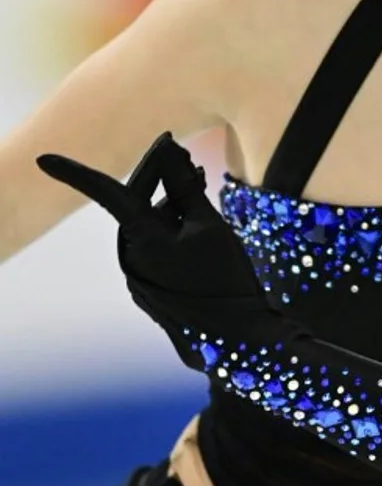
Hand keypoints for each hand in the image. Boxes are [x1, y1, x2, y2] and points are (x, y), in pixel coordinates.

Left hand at [37, 132, 289, 367]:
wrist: (234, 337)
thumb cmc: (224, 275)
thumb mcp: (208, 222)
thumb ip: (184, 184)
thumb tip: (169, 148)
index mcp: (140, 237)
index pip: (107, 193)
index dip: (77, 173)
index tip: (44, 159)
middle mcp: (131, 254)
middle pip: (137, 203)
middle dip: (161, 178)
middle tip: (192, 161)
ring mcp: (140, 272)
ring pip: (152, 223)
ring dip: (174, 203)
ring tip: (203, 184)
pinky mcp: (152, 284)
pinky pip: (159, 244)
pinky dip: (175, 227)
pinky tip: (199, 221)